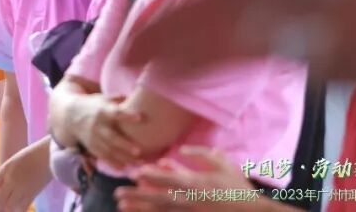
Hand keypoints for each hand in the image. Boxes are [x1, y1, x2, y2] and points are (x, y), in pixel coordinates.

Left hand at [0, 140, 52, 211]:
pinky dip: (19, 210)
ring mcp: (21, 187)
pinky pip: (22, 207)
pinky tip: (20, 209)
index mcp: (5, 169)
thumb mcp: (15, 161)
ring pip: (9, 206)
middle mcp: (10, 179)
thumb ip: (8, 173)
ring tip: (10, 209)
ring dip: (8, 209)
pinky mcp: (32, 193)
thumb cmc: (33, 153)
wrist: (48, 153)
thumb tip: (5, 187)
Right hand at [67, 95, 143, 168]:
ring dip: (123, 158)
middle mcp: (97, 125)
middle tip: (139, 151)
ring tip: (138, 164)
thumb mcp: (102, 98)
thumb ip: (117, 99)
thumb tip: (136, 96)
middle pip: (112, 137)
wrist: (70, 115)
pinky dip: (113, 163)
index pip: (116, 113)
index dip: (128, 115)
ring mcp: (94, 138)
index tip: (140, 117)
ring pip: (109, 150)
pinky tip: (124, 168)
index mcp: (102, 111)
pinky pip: (103, 156)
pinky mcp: (92, 147)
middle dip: (124, 145)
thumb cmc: (93, 105)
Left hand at [115, 147, 263, 211]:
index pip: (168, 178)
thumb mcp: (222, 162)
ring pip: (160, 210)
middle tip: (117, 194)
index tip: (135, 173)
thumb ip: (201, 153)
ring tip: (122, 206)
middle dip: (136, 196)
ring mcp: (189, 211)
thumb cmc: (237, 186)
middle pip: (157, 197)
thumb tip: (182, 149)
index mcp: (195, 183)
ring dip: (140, 208)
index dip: (150, 176)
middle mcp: (188, 199)